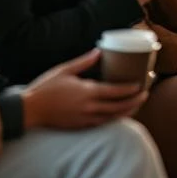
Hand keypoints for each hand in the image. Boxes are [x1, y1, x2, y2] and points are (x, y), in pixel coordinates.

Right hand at [23, 49, 147, 129]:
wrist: (30, 110)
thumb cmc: (46, 88)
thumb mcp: (64, 70)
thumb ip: (84, 61)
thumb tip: (99, 51)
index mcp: (87, 92)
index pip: (115, 92)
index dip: (130, 90)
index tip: (140, 85)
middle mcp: (89, 108)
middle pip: (119, 107)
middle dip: (135, 102)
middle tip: (146, 94)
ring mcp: (85, 119)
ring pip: (113, 118)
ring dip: (127, 112)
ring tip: (137, 105)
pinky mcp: (81, 126)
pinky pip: (103, 124)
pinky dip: (114, 119)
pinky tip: (118, 114)